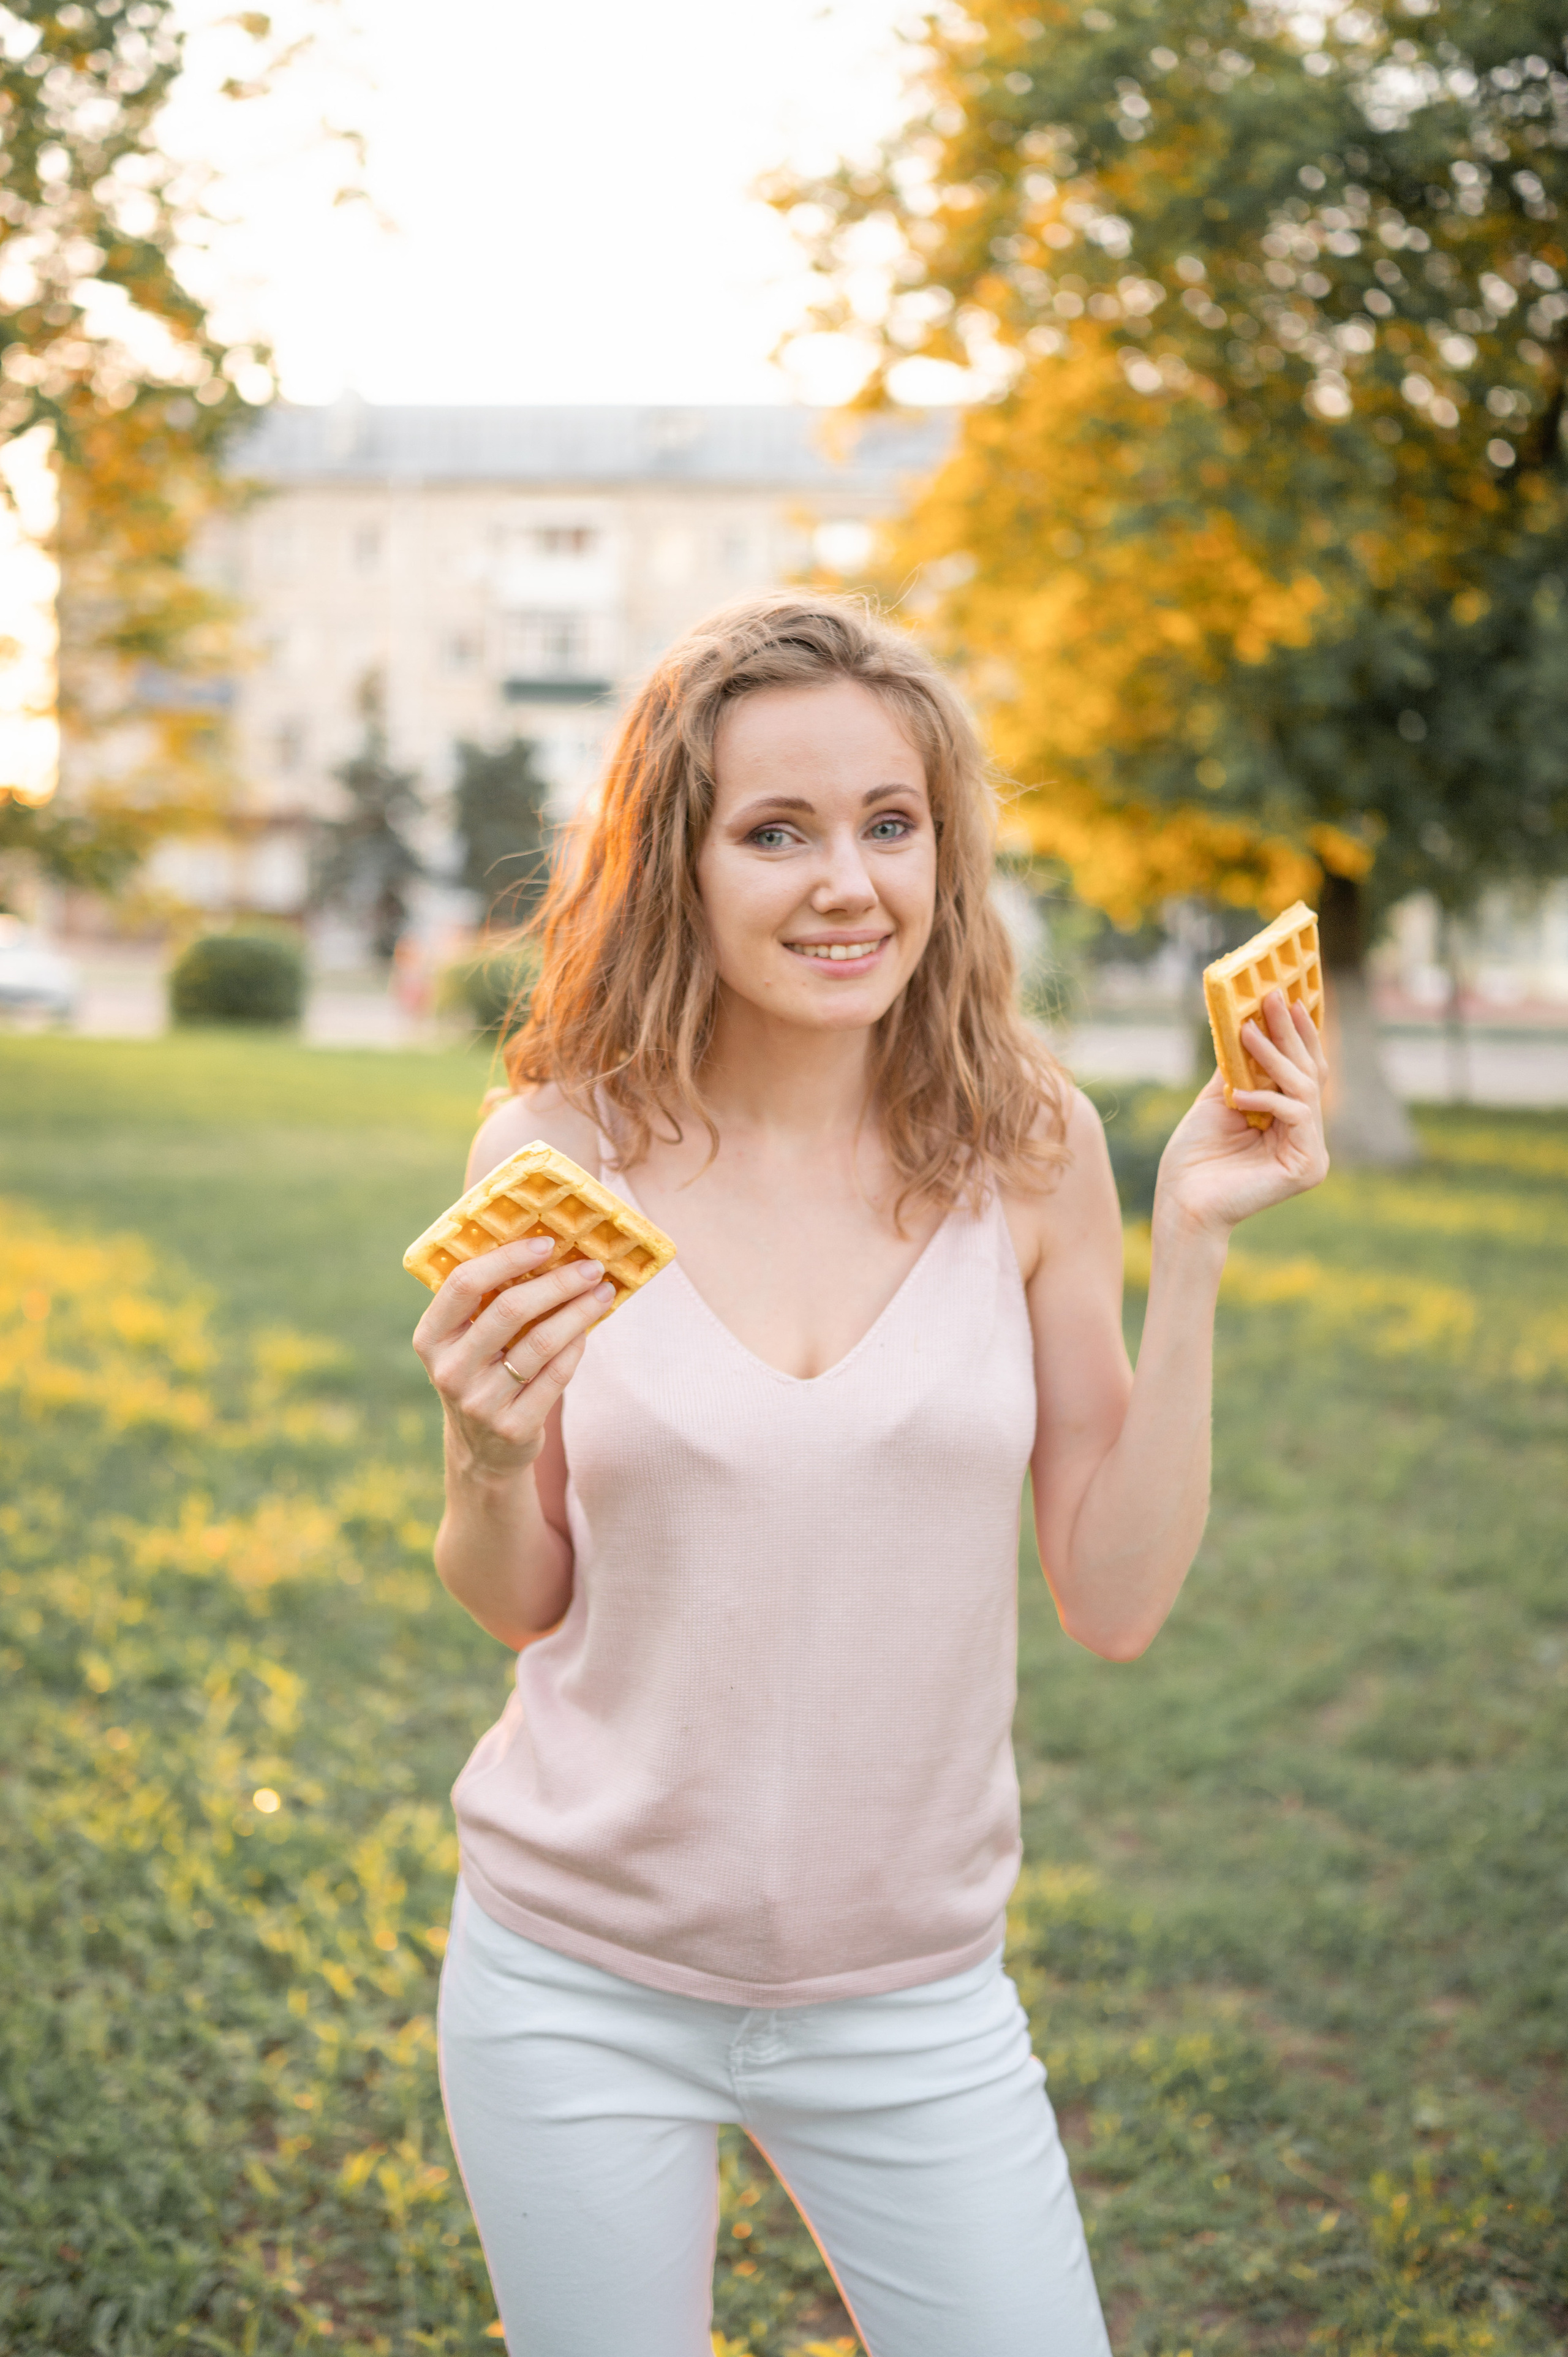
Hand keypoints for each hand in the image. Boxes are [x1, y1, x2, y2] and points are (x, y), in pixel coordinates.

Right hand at [412, 1237, 614, 1481]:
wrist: (482, 1450)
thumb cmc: (481, 1373)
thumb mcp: (465, 1341)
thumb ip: (487, 1300)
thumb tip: (544, 1245)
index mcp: (430, 1338)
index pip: (464, 1284)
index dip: (507, 1258)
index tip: (547, 1243)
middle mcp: (449, 1370)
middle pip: (508, 1309)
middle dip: (557, 1282)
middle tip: (591, 1267)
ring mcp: (480, 1402)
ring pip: (540, 1342)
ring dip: (579, 1311)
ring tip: (603, 1292)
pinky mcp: (513, 1426)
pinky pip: (557, 1375)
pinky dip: (577, 1346)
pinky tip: (588, 1330)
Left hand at [1154, 989, 1330, 1238]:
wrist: (1182, 1202)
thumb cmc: (1195, 1157)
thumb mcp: (1218, 1099)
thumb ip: (1239, 1067)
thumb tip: (1248, 1021)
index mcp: (1289, 1122)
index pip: (1303, 1070)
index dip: (1299, 1033)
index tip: (1288, 996)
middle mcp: (1307, 1136)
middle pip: (1309, 1073)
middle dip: (1290, 1033)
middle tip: (1273, 997)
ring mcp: (1312, 1153)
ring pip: (1305, 1089)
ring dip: (1275, 1056)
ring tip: (1248, 1031)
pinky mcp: (1308, 1167)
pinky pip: (1296, 1116)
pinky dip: (1268, 1098)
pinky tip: (1238, 1094)